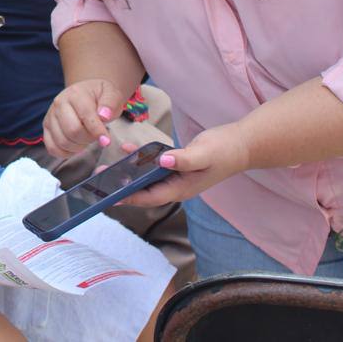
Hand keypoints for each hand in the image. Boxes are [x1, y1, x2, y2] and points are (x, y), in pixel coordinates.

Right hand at [42, 78, 127, 157]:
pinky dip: (65, 153)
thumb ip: (110, 103)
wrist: (88, 93)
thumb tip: (104, 115)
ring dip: (78, 147)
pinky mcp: (47, 127)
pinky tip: (76, 147)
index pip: (86, 116)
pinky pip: (52, 148)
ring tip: (87, 139)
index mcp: (75, 93)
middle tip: (96, 136)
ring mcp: (51, 115)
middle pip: (72, 131)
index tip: (106, 141)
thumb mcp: (112, 94)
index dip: (97, 131)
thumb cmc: (100, 96)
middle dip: (88, 139)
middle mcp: (59, 103)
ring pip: (62, 141)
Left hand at [119, 123, 250, 206]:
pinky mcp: (177, 165)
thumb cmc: (225, 150)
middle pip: (145, 191)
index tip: (111, 196)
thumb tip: (162, 161)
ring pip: (148, 179)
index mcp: (182, 188)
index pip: (150, 197)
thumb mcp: (204, 153)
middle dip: (123, 187)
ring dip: (129, 173)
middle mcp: (178, 186)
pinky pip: (154, 166)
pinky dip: (142, 159)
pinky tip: (129, 150)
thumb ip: (183, 159)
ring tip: (107, 167)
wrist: (242, 144)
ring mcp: (178, 176)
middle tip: (100, 180)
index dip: (130, 197)